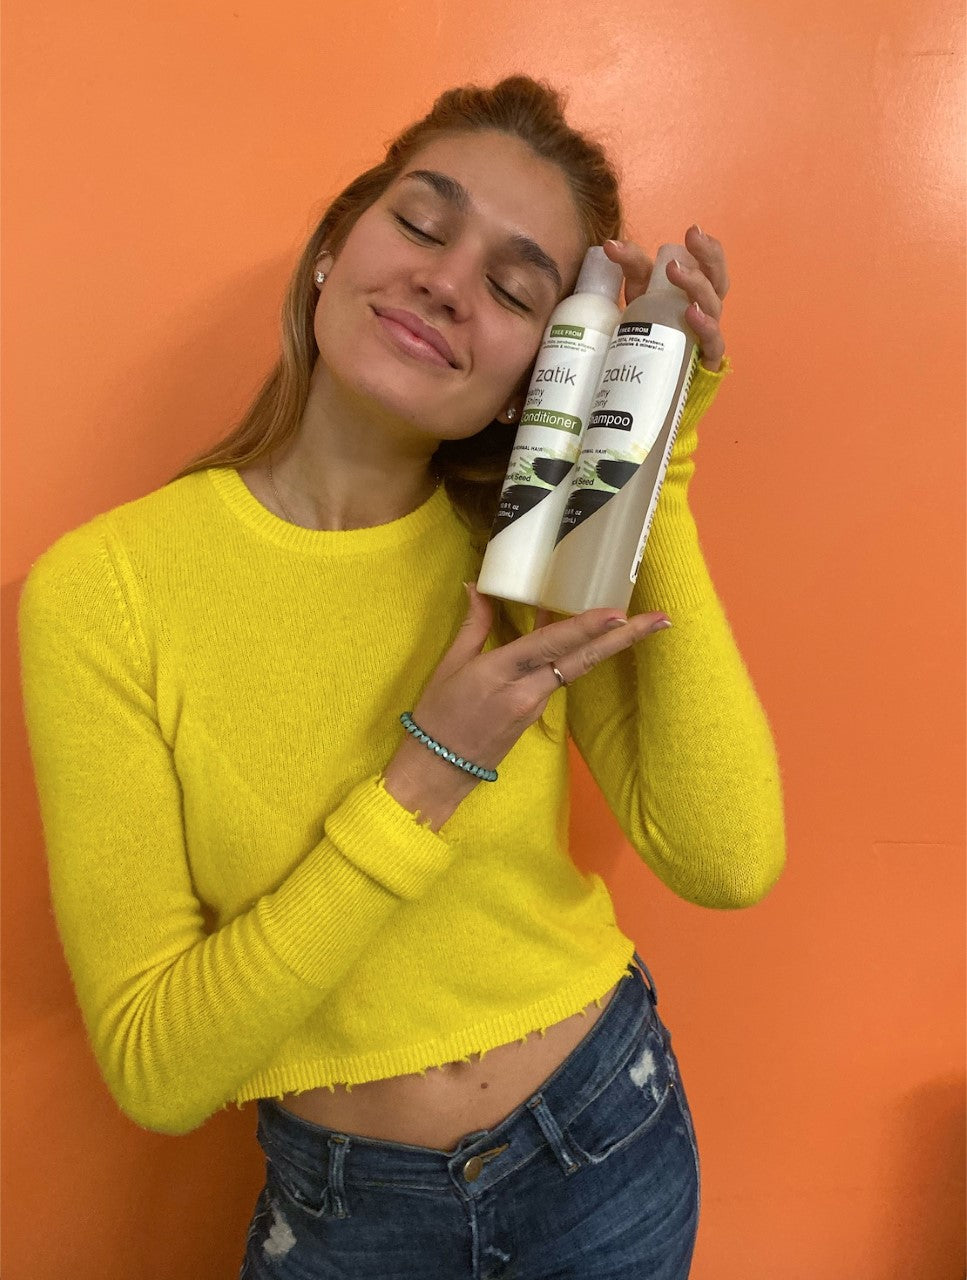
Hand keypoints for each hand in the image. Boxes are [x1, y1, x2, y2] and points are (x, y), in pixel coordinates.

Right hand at [381, 584, 669, 827]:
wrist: (439, 769)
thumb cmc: (438, 714)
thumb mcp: (450, 665)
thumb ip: (474, 625)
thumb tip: (478, 587)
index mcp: (498, 673)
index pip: (550, 645)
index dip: (585, 628)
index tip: (617, 613)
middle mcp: (526, 691)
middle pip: (582, 659)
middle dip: (624, 639)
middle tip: (661, 620)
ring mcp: (536, 705)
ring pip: (576, 667)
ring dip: (608, 644)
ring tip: (639, 622)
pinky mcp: (538, 713)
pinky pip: (561, 676)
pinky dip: (578, 653)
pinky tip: (593, 635)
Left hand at [603, 227, 729, 371]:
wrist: (649, 377)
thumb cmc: (651, 328)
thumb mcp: (639, 291)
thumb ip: (630, 266)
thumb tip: (609, 245)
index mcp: (698, 289)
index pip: (711, 264)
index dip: (707, 248)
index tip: (692, 232)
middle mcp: (707, 309)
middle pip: (718, 281)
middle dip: (708, 259)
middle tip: (688, 244)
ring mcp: (707, 334)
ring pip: (713, 307)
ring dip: (697, 287)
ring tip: (677, 273)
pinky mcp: (703, 360)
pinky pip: (712, 342)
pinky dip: (705, 326)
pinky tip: (692, 314)